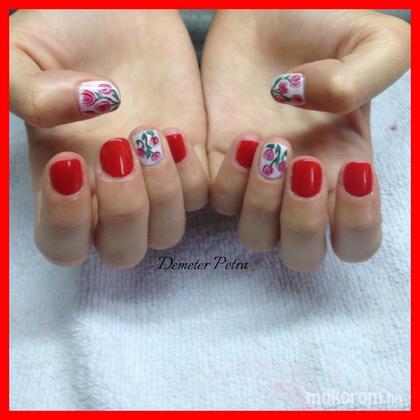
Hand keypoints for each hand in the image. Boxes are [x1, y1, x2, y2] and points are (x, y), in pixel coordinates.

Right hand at [10, 10, 207, 266]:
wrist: (119, 12)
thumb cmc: (66, 33)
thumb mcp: (23, 56)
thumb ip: (28, 93)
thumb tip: (87, 107)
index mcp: (65, 182)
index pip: (63, 243)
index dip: (66, 224)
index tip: (69, 161)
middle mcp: (110, 193)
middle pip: (124, 251)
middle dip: (126, 212)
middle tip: (118, 149)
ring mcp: (154, 181)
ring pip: (167, 233)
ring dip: (163, 194)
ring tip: (150, 134)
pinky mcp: (190, 162)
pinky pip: (201, 197)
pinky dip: (191, 174)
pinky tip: (175, 132)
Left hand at [202, 10, 409, 269]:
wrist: (268, 12)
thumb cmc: (324, 26)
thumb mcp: (374, 44)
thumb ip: (360, 81)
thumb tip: (310, 106)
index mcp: (345, 171)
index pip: (354, 239)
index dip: (355, 225)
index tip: (351, 172)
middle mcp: (300, 188)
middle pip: (300, 254)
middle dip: (301, 224)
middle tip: (303, 165)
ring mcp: (257, 182)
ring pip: (256, 236)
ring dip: (262, 203)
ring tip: (268, 143)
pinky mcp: (219, 165)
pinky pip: (219, 202)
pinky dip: (229, 181)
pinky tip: (242, 136)